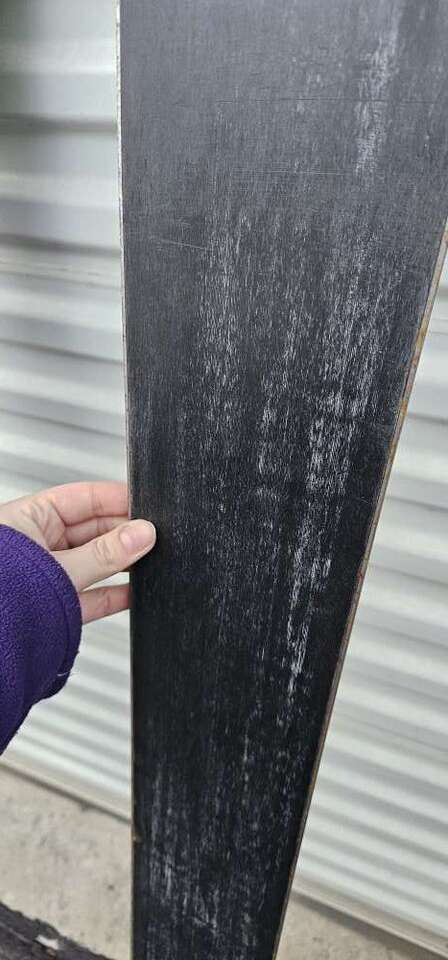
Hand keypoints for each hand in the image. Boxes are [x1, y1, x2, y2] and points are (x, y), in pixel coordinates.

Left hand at [0, 482, 155, 623]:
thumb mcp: (59, 568)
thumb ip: (104, 553)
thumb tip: (142, 534)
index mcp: (28, 519)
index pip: (82, 499)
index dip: (116, 499)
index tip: (146, 506)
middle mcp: (37, 544)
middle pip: (93, 530)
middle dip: (123, 534)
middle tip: (152, 537)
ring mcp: (48, 576)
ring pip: (94, 563)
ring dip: (121, 564)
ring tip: (147, 562)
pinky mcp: (57, 606)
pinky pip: (91, 595)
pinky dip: (113, 594)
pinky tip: (133, 592)